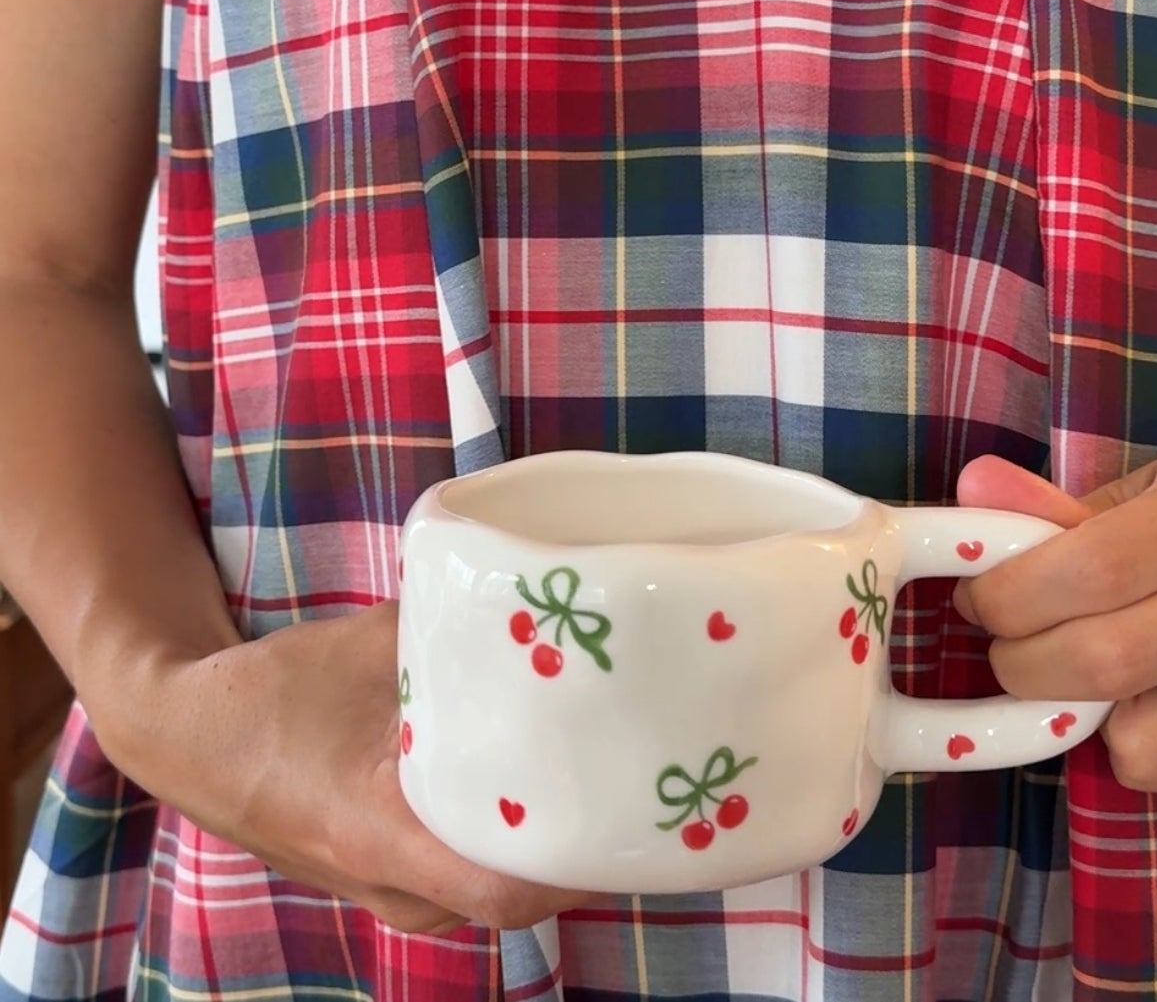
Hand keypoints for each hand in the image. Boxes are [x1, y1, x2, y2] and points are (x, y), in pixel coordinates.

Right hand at [94, 600, 592, 933]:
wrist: (190, 735)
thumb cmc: (273, 692)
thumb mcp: (367, 644)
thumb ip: (451, 629)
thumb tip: (531, 592)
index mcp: (383, 832)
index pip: (504, 891)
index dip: (577, 865)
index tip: (629, 812)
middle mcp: (391, 882)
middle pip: (514, 896)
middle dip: (578, 848)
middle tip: (633, 781)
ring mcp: (385, 891)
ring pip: (489, 891)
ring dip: (542, 848)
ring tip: (601, 780)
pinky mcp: (382, 876)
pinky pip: (463, 878)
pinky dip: (502, 846)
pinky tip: (536, 790)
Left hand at [951, 443, 1156, 792]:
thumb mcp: (1153, 485)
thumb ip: (1057, 505)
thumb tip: (971, 492)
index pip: (1090, 570)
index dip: (1010, 595)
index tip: (979, 598)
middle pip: (1103, 661)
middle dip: (1022, 662)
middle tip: (1008, 644)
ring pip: (1139, 741)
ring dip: (1082, 716)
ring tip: (1088, 674)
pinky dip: (1138, 745)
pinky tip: (1150, 697)